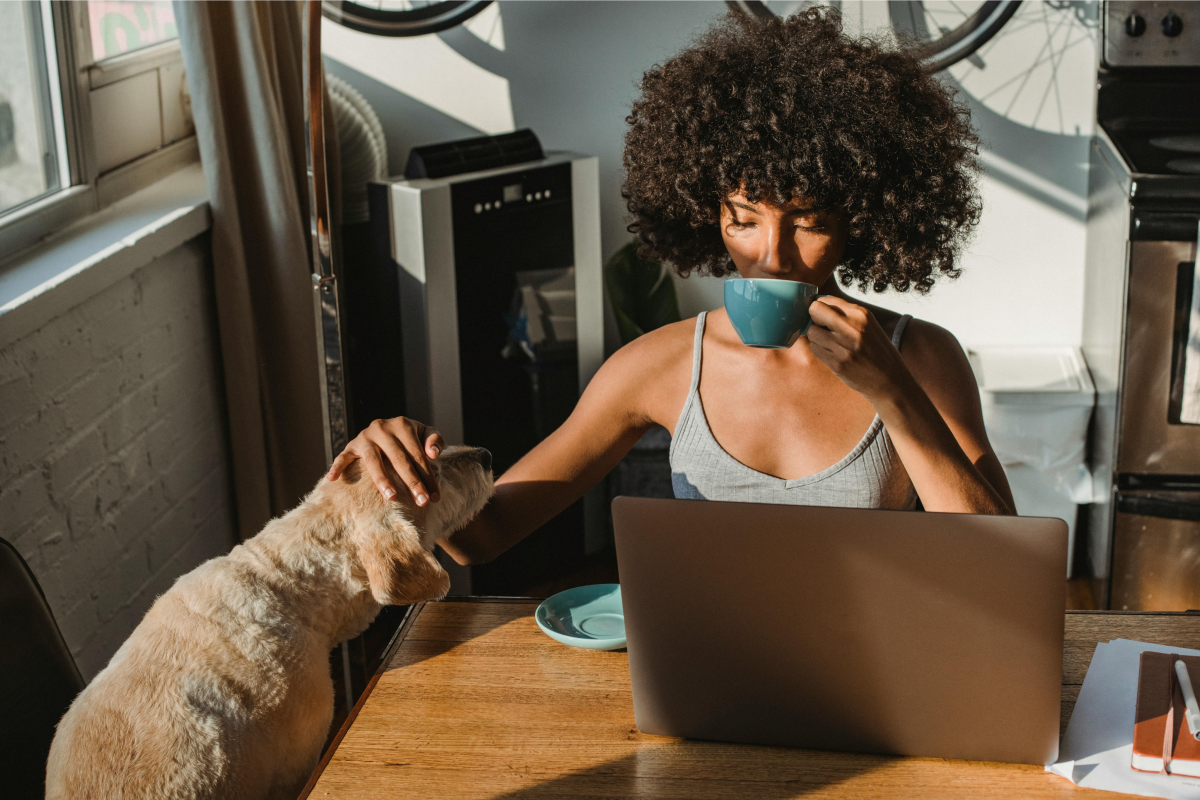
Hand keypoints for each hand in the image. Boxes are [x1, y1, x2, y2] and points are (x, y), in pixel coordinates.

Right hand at [327, 417, 443, 504]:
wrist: (388, 429)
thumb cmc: (410, 438)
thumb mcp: (425, 433)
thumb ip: (435, 440)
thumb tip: (433, 454)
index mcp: (402, 424)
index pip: (418, 455)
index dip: (428, 476)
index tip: (435, 497)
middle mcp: (382, 428)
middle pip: (399, 459)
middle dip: (412, 482)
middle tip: (422, 502)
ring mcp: (365, 437)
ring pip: (373, 461)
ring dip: (382, 480)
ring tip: (392, 498)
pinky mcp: (351, 446)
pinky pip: (343, 457)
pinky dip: (337, 466)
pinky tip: (334, 479)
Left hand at [806, 296, 906, 399]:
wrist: (890, 379)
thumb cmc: (877, 350)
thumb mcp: (868, 325)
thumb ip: (845, 314)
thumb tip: (816, 306)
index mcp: (861, 314)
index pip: (826, 300)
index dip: (821, 309)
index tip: (824, 317)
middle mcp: (853, 328)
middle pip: (815, 311)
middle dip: (814, 319)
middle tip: (823, 328)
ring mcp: (844, 346)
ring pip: (811, 332)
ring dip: (816, 337)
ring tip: (830, 343)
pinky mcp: (837, 363)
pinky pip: (815, 349)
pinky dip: (819, 350)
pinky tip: (832, 354)